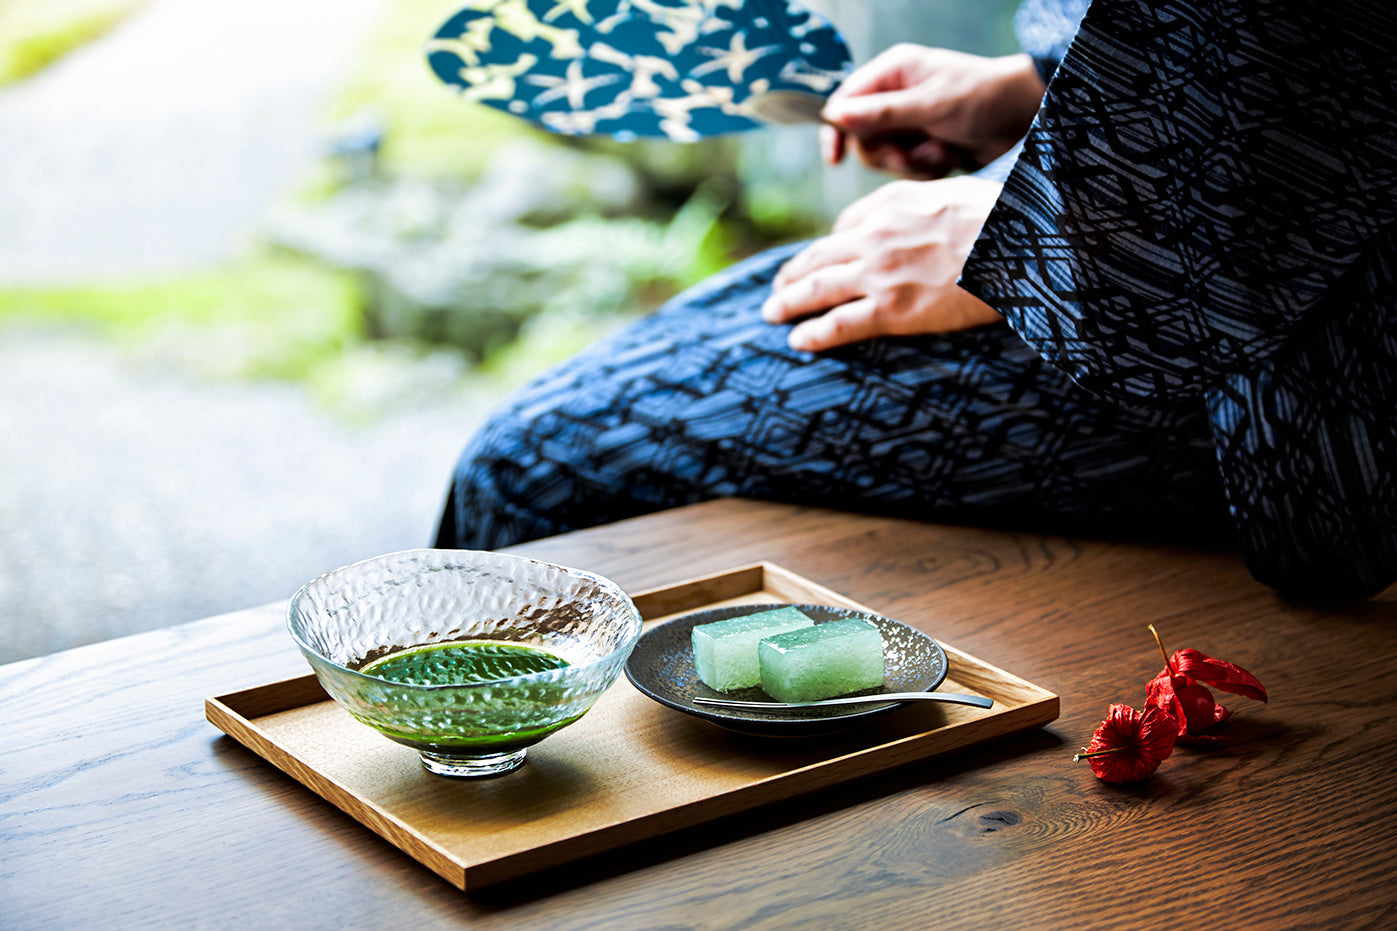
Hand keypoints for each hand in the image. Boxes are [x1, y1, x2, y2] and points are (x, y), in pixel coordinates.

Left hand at [761, 176, 1002, 351]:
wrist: (1020, 244)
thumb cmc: (999, 218)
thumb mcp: (952, 192)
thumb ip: (918, 204)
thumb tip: (902, 219)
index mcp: (890, 204)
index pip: (845, 226)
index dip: (829, 247)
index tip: (821, 261)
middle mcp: (875, 236)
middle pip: (818, 257)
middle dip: (792, 274)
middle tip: (776, 289)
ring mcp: (880, 274)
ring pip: (817, 289)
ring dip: (788, 302)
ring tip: (772, 313)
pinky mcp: (893, 310)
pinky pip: (840, 324)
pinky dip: (813, 333)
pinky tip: (798, 341)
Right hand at [821, 45, 1044, 178]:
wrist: (1024, 120)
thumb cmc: (982, 99)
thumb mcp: (931, 106)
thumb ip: (883, 114)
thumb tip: (837, 115)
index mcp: (894, 72)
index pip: (845, 101)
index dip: (838, 130)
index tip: (836, 159)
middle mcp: (896, 96)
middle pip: (862, 137)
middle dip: (889, 154)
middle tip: (917, 154)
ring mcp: (909, 122)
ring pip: (885, 157)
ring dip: (912, 163)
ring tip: (942, 153)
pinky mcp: (922, 144)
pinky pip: (906, 168)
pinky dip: (927, 169)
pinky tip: (950, 156)